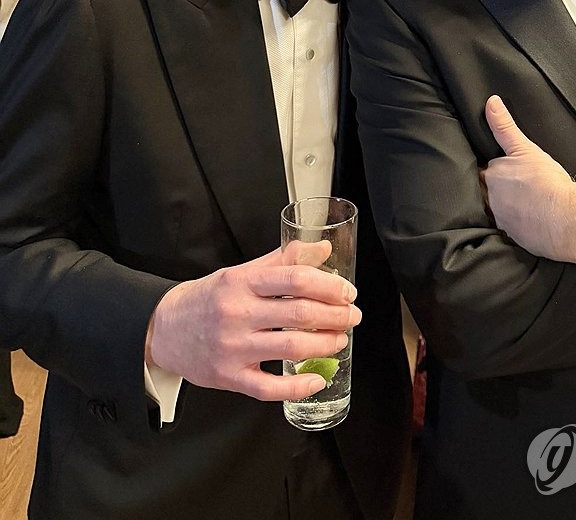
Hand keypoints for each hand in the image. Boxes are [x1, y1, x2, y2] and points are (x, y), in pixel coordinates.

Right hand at [146, 244, 360, 400]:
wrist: (164, 329)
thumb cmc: (209, 298)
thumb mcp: (241, 272)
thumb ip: (283, 260)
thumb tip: (322, 248)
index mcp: (243, 282)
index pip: (295, 279)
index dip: (328, 286)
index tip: (347, 292)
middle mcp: (238, 313)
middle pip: (299, 314)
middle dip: (335, 316)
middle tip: (352, 317)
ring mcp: (233, 347)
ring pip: (291, 348)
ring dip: (324, 345)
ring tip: (339, 340)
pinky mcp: (229, 377)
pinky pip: (269, 388)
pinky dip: (298, 386)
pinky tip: (316, 380)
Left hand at [482, 96, 575, 264]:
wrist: (568, 219)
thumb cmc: (549, 183)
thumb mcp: (526, 148)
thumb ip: (505, 126)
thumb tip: (491, 102)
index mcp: (493, 176)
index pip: (488, 172)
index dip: (500, 172)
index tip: (512, 174)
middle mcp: (491, 199)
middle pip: (490, 191)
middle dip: (500, 190)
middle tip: (521, 190)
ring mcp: (501, 220)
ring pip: (499, 210)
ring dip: (508, 208)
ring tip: (526, 205)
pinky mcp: (512, 238)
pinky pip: (510, 229)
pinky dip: (517, 225)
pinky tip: (530, 222)